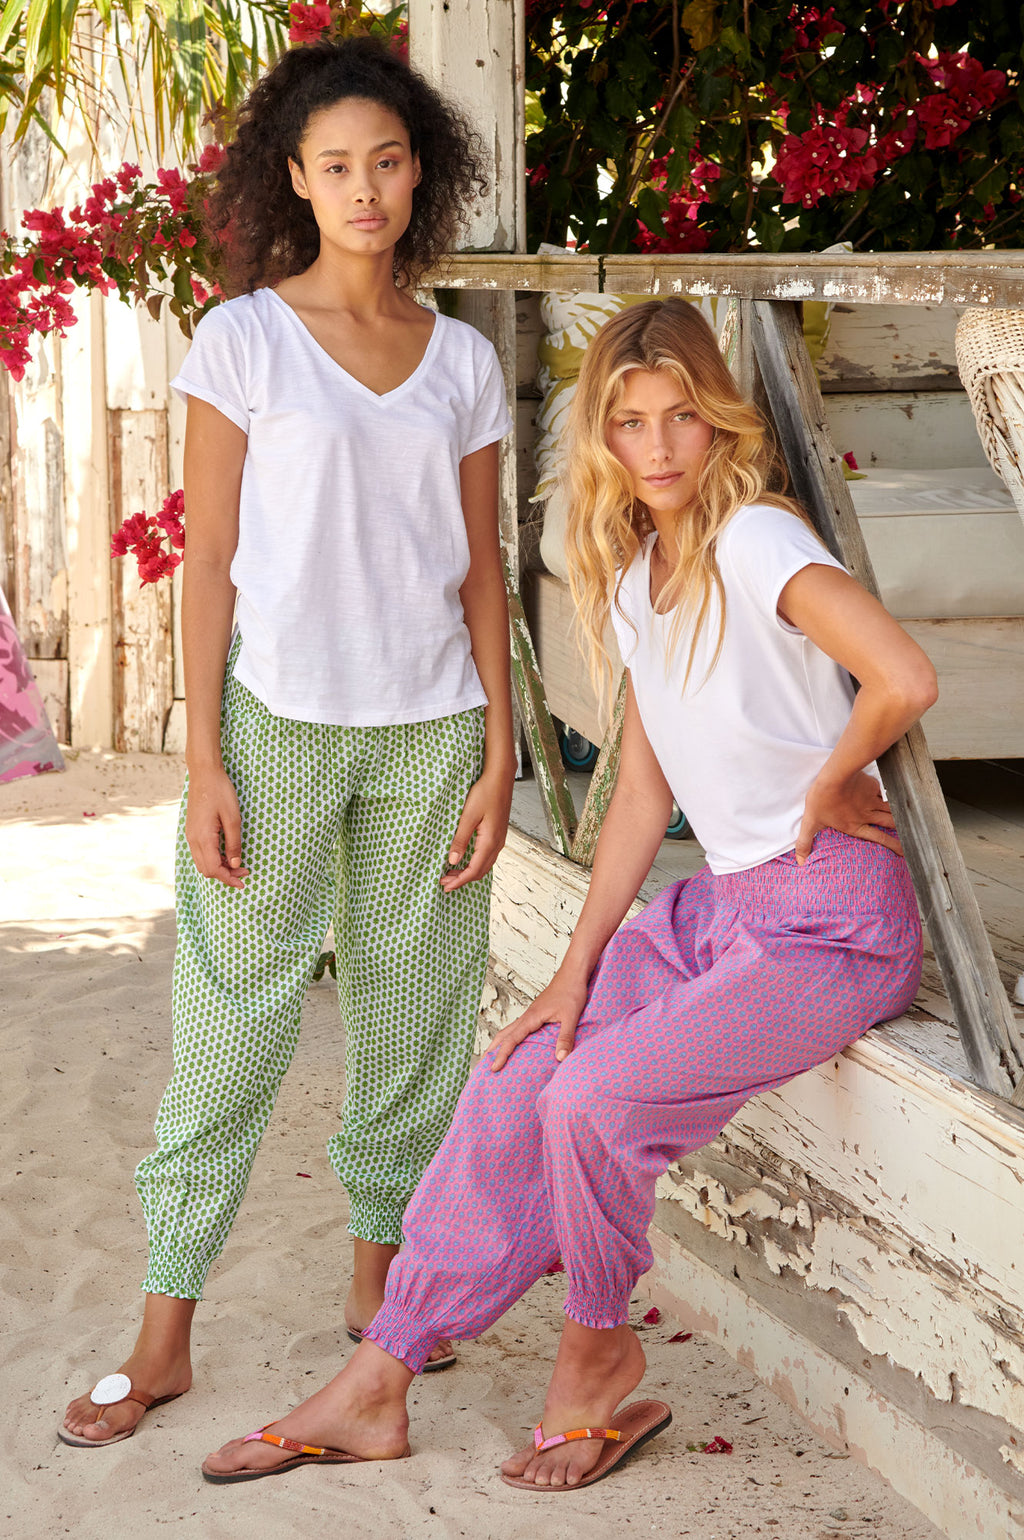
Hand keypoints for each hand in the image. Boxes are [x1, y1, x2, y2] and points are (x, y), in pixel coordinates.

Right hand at [185, 766, 248, 886]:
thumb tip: (236, 864)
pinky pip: (200, 853)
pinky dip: (213, 859)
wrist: (204, 774)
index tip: (243, 881)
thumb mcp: (233, 818)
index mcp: (203, 838)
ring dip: (219, 868)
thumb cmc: (220, 792)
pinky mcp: (192, 831)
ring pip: (202, 863)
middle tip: (244, 871)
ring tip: (237, 863)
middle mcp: (193, 840)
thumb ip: (234, 843)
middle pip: (206, 870)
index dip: (229, 878)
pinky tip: (226, 853)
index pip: (214, 869)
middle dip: (225, 875)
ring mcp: (190, 835)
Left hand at [441, 764, 513, 892]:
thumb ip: (460, 839)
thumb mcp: (468, 816)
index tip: (445, 886)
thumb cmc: (485, 793)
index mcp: (490, 841)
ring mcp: (499, 839)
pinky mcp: (497, 834)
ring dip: (468, 872)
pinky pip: (487, 856)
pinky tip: (465, 860)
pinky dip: (475, 864)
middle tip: (444, 882)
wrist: (500, 778)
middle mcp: (497, 844)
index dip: (459, 881)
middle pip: (480, 871)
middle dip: (462, 880)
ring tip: (452, 874)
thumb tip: (453, 861)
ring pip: (484, 865)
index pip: (473, 870)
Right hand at [489, 970, 589, 1070]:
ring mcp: (531, 1015)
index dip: (501, 1055)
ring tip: (495, 1058)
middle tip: (485, 1066)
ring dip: (500, 1044)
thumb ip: (565, 1037)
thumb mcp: (571, 1017)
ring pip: (509, 1031)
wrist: (572, 974)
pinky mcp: (536, 1014)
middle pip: (503, 1035)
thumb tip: (561, 1058)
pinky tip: (517, 1044)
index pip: (511, 1039)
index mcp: (531, 1018)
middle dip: (493, 1050)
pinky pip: (519, 1028)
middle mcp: (527, 1017)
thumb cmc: (571, 991)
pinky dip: (512, 1038)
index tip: (494, 1068)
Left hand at [796, 768, 900, 863]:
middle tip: (911, 838)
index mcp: (855, 826)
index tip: (903, 852)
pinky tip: (880, 796)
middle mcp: (867, 815)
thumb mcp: (810, 822)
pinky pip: (880, 793)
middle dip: (901, 832)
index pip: (878, 838)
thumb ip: (805, 842)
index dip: (892, 846)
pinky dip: (882, 795)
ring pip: (890, 810)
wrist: (834, 776)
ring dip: (897, 815)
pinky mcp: (872, 787)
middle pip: (890, 824)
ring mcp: (872, 801)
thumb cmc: (821, 799)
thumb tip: (799, 862)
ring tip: (906, 819)